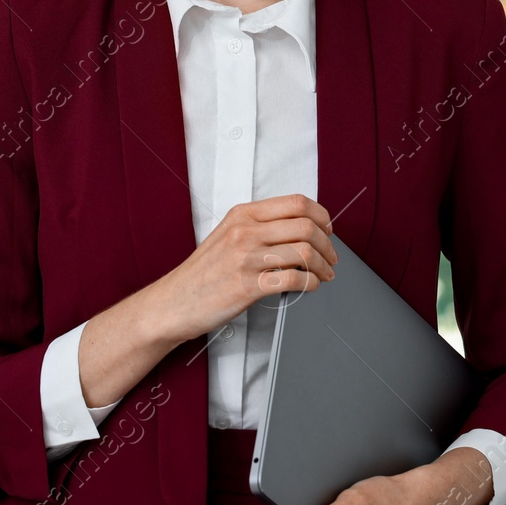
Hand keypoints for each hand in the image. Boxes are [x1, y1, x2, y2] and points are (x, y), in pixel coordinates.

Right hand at [157, 194, 336, 342]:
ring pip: (305, 252)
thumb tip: (300, 228)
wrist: (174, 302)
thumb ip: (259, 227)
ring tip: (325, 275)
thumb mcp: (227, 235)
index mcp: (243, 214)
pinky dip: (311, 283)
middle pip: (306, 227)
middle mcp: (245, 231)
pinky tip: (310, 287)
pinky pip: (293, 280)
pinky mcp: (248, 286)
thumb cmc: (203, 272)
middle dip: (328, 245)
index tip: (327, 231)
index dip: (321, 217)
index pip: (297, 203)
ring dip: (323, 266)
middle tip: (331, 258)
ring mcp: (246, 258)